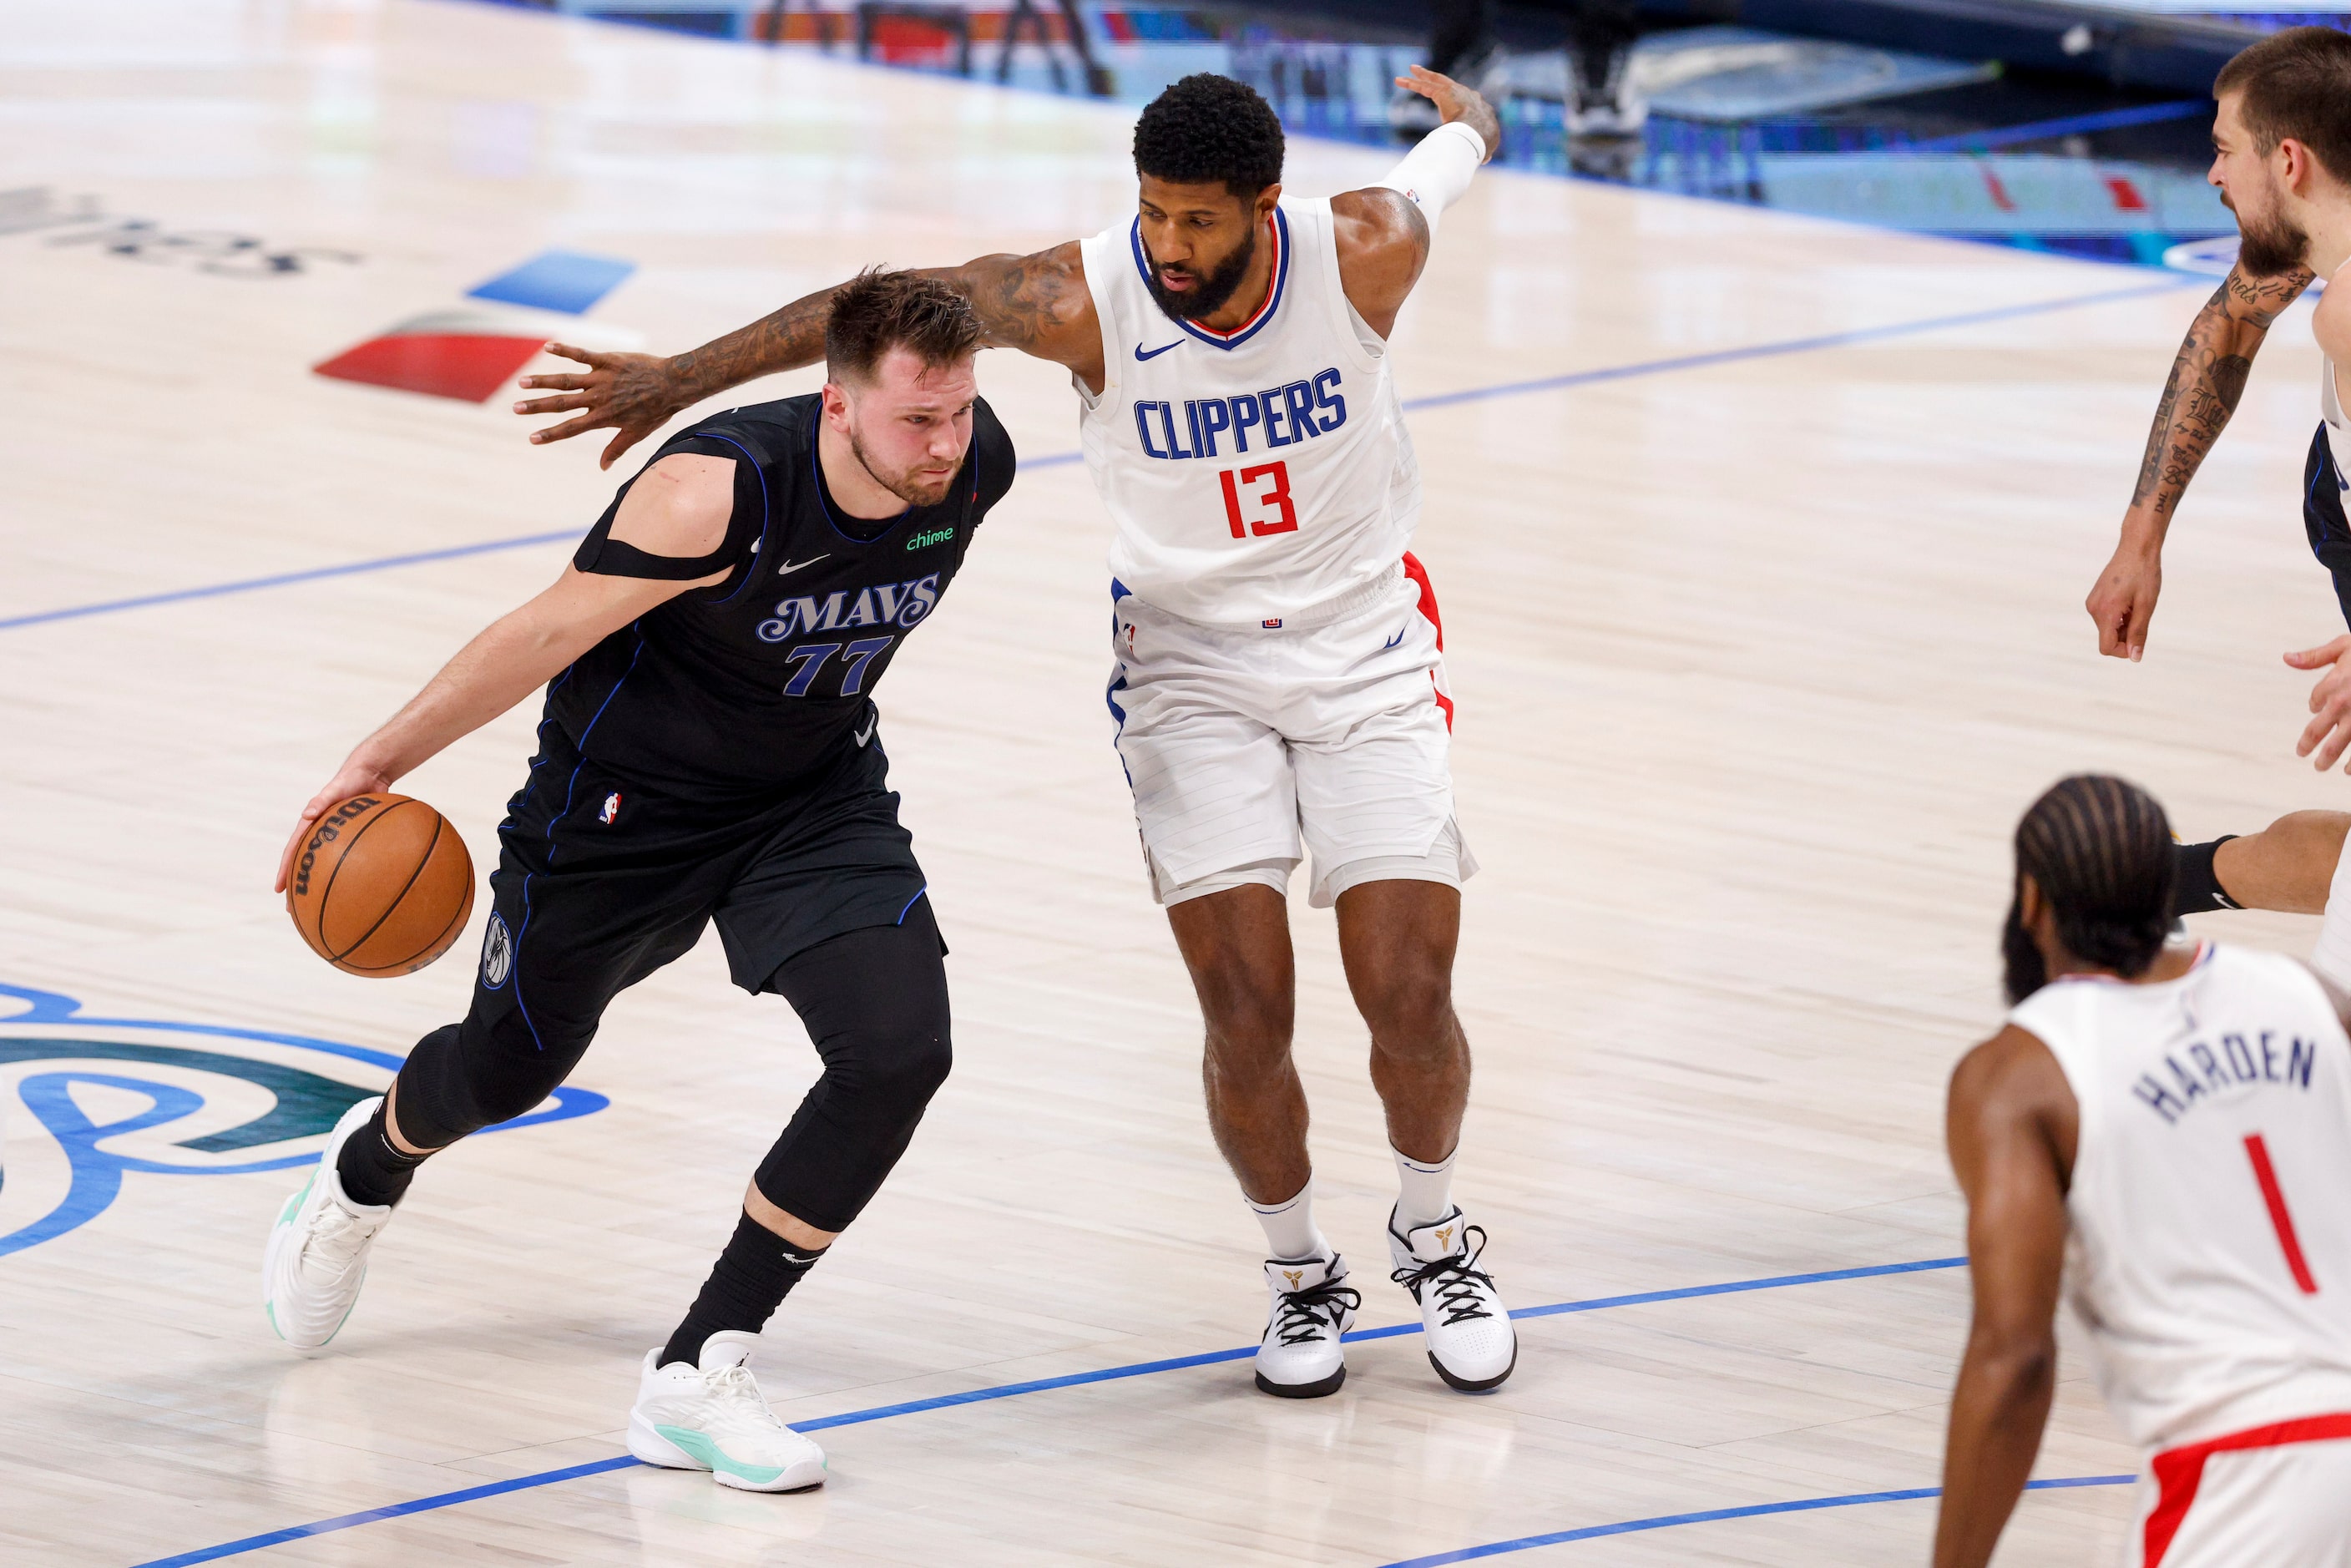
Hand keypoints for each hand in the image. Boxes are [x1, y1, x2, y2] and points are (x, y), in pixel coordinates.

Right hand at [275, 760, 395, 893]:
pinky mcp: (351, 837)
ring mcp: (335, 837)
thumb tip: (308, 813)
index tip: (279, 889)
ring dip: (320, 885)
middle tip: (294, 908)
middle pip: (305, 863)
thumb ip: (322, 799)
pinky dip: (346, 874)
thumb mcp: (336, 788)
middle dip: (298, 886)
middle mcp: (320, 833)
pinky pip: (346, 859)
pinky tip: (354, 890)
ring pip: (324, 865)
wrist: (370, 773)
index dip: (285, 870)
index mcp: (311, 824)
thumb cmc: (351, 779)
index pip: (293, 851)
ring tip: (318, 906)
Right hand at [513, 344, 690, 469]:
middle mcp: (599, 399)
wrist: (675, 385)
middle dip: (537, 407)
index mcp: (603, 418)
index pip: (571, 428)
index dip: (551, 435)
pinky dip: (565, 350)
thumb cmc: (657, 411)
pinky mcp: (608, 361)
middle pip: (562, 404)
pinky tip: (547, 347)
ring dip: (543, 381)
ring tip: (522, 382)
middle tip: (515, 408)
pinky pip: (583, 354)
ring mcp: (602, 379)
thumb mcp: (637, 433)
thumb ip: (616, 448)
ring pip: (567, 379)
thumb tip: (602, 467)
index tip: (532, 439)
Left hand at [1393, 64, 1501, 160]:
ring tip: (1412, 70)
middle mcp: (1469, 95)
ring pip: (1436, 81)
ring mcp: (1456, 92)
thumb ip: (1484, 150)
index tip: (1454, 109)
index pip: (1467, 104)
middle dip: (1441, 81)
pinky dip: (1412, 83)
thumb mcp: (1486, 147)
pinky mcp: (1444, 93)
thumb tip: (1485, 159)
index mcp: (1480, 108)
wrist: (1478, 133)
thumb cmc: (1483, 143)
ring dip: (1423, 76)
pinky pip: (1424, 86)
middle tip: (1432, 77)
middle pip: (1451, 86)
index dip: (1460, 106)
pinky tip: (1399, 81)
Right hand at [2085, 536, 2160, 660]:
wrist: (2136, 548)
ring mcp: (2092, 603)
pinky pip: (2106, 618)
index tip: (2140, 641)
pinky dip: (2119, 617)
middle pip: (2107, 639)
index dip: (2124, 651)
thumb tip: (2135, 658)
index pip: (2106, 647)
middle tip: (2143, 616)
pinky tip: (2130, 602)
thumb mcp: (2146, 606)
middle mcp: (2093, 609)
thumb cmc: (2144, 575)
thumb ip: (2139, 633)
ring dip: (2124, 626)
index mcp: (2105, 612)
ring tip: (2137, 606)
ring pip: (2107, 629)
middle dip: (2126, 636)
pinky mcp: (2095, 598)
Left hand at [2290, 635, 2350, 770]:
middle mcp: (2344, 704)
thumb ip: (2315, 656)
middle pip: (2316, 729)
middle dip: (2307, 743)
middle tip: (2301, 752)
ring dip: (2327, 758)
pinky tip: (2348, 771)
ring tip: (2321, 766)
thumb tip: (2286, 658)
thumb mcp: (2344, 646)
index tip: (2316, 707)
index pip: (2314, 701)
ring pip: (2337, 745)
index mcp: (2334, 684)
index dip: (2314, 704)